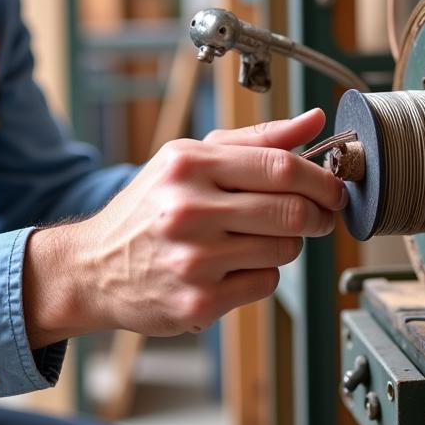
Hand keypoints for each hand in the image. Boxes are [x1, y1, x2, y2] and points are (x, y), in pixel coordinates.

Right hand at [23, 108, 345, 346]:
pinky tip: (232, 266)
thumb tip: (313, 122)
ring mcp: (194, 260)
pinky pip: (265, 284)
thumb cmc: (145, 210)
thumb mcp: (187, 160)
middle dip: (319, 214)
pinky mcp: (198, 302)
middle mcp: (188, 211)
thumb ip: (254, 141)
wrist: (91, 267)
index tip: (333, 187)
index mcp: (188, 166)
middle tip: (317, 216)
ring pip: (284, 250)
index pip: (280, 167)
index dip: (322, 179)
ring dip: (285, 245)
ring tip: (254, 239)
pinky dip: (261, 274)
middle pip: (293, 211)